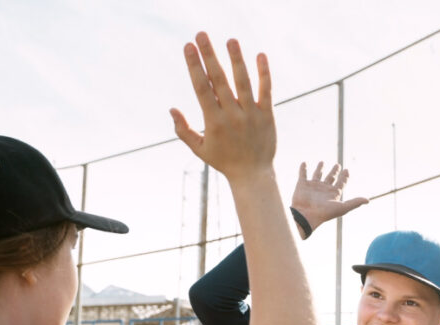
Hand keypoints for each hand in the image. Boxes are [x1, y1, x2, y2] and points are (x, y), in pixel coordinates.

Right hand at [169, 33, 274, 180]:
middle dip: (209, 55)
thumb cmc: (224, 161)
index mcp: (213, 121)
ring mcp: (251, 114)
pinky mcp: (267, 115)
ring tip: (230, 40)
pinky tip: (260, 55)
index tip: (188, 47)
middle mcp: (232, 115)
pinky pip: (266, 90)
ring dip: (236, 59)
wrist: (253, 176)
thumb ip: (183, 130)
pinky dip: (264, 73)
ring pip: (243, 82)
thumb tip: (172, 109)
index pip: (202, 88)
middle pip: (219, 80)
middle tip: (201, 34)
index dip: (194, 66)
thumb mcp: (199, 149)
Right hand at [290, 162, 368, 233]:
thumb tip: (368, 200)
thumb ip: (355, 202)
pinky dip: (303, 169)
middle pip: (331, 178)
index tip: (347, 170)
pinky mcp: (302, 185)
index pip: (341, 183)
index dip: (345, 177)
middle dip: (335, 172)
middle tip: (338, 165)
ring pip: (317, 175)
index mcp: (333, 194)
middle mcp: (324, 189)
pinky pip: (302, 174)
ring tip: (322, 162)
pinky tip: (304, 163)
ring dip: (320, 169)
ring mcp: (313, 186)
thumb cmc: (324, 213)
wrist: (306, 215)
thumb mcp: (342, 207)